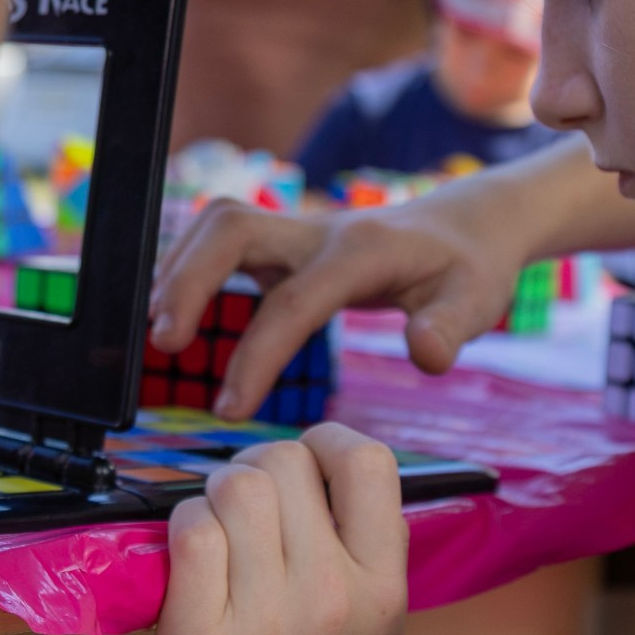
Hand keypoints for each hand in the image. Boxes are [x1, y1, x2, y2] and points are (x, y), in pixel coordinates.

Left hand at [142, 426, 410, 634]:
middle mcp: (332, 597)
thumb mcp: (371, 634)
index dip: (326, 440)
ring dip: (214, 497)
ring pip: (234, 488)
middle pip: (285, 463)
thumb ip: (359, 556)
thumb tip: (318, 466)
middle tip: (243, 509)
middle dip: (255, 469)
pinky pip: (189, 532)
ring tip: (215, 536)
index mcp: (383, 591)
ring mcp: (266, 620)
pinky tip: (190, 563)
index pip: (369, 462)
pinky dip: (183, 529)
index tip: (305, 460)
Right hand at [150, 195, 527, 416]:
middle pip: (232, 229)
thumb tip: (427, 356)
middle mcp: (318, 230)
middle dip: (187, 280)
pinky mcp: (282, 241)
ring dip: (179, 270)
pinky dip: (189, 268)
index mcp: (360, 252)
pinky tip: (174, 314)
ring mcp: (296, 230)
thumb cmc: (468, 269)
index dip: (256, 355)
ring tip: (157, 334)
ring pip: (218, 224)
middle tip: (162, 344)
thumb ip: (450, 328)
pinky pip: (221, 240)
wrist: (464, 225)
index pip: (293, 301)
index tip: (230, 410)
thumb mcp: (477, 301)